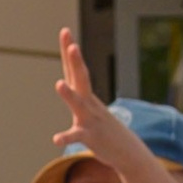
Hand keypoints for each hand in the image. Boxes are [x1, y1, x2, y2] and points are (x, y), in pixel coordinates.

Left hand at [51, 24, 131, 171]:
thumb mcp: (90, 107)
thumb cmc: (104, 128)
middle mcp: (89, 102)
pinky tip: (55, 138)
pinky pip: (77, 137)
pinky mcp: (90, 137)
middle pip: (81, 78)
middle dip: (76, 61)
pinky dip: (66, 136)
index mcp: (86, 95)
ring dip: (69, 94)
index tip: (65, 31)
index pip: (75, 69)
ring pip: (78, 105)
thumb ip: (78, 92)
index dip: (69, 51)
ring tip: (58, 84)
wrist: (128, 151)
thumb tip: (66, 79)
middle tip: (72, 44)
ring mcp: (90, 119)